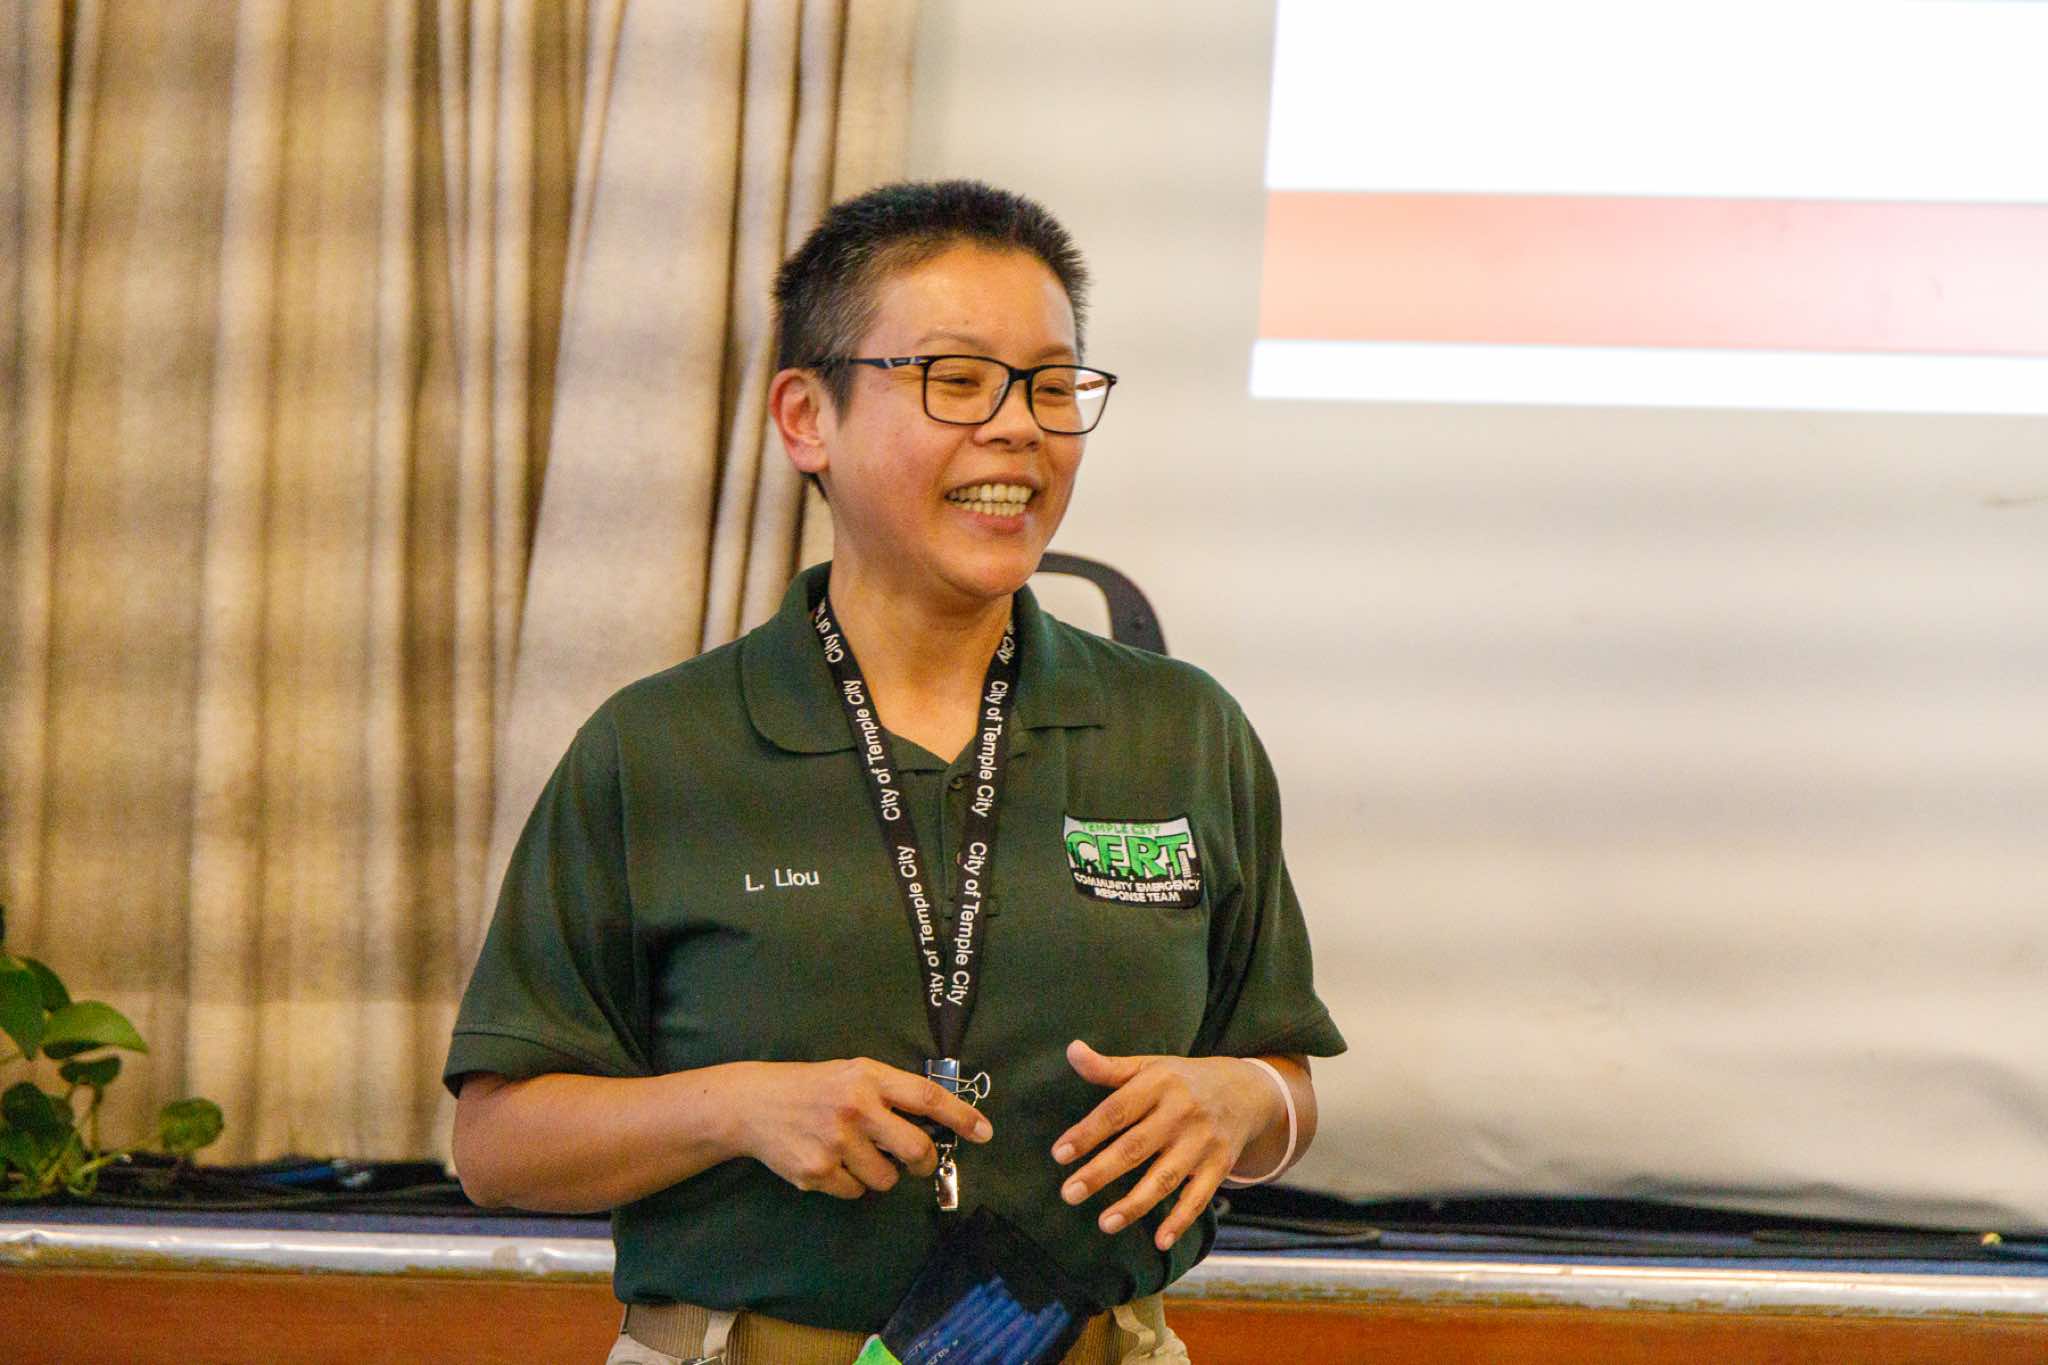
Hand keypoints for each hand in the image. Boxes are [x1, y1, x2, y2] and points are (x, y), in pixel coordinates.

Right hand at [727, 1058, 992, 1199]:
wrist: (753, 1104)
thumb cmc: (813, 1087)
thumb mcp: (852, 1074)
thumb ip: (890, 1093)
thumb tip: (938, 1122)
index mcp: (868, 1077)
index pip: (926, 1097)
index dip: (961, 1116)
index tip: (985, 1132)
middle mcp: (855, 1108)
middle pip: (915, 1148)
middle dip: (924, 1163)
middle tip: (919, 1163)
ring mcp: (835, 1142)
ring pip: (886, 1178)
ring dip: (880, 1173)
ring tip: (854, 1153)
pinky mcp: (816, 1172)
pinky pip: (855, 1191)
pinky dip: (851, 1183)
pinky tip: (830, 1162)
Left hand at [1050, 1040, 1283, 1250]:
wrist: (1246, 1090)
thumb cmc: (1182, 1080)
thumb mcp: (1149, 1066)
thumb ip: (1108, 1067)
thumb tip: (1071, 1049)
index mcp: (1159, 1083)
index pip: (1117, 1111)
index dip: (1087, 1133)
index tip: (1059, 1154)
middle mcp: (1182, 1112)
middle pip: (1135, 1146)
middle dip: (1100, 1172)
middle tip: (1068, 1194)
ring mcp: (1203, 1141)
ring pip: (1165, 1177)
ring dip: (1135, 1203)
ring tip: (1105, 1223)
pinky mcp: (1219, 1166)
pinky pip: (1199, 1197)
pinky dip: (1181, 1220)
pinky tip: (1160, 1241)